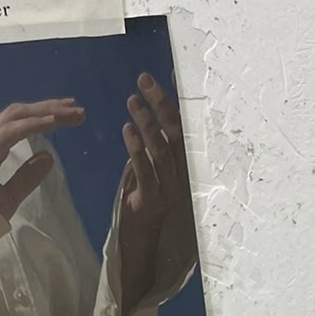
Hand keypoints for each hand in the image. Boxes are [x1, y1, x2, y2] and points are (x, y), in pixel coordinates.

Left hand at [115, 73, 194, 304]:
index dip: (178, 99)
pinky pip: (146, 172)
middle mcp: (184, 177)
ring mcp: (170, 191)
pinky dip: (137, 149)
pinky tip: (128, 130)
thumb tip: (151, 109)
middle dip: (162, 105)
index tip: (168, 73)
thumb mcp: (152, 168)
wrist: (138, 242)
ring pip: (163, 152)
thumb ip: (155, 143)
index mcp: (187, 166)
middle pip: (179, 136)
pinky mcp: (151, 203)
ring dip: (148, 124)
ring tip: (132, 100)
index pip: (186, 127)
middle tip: (144, 81)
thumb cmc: (143, 200)